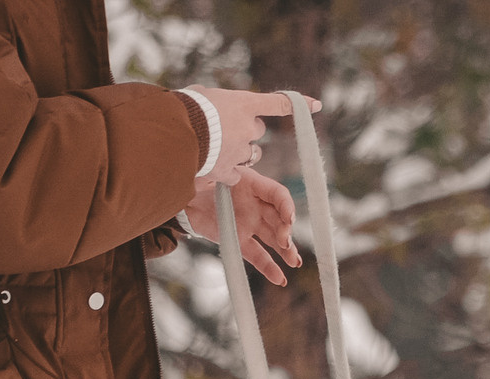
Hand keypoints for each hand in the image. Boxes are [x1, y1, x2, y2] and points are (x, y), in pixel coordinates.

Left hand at [183, 168, 300, 284]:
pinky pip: (256, 254)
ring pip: (272, 238)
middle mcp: (255, 204)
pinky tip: (279, 279)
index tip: (289, 218)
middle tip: (284, 242)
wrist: (182, 195)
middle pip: (278, 218)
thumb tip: (229, 170)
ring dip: (285, 251)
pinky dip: (267, 267)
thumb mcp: (209, 169)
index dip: (286, 205)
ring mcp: (249, 223)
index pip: (277, 194)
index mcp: (251, 183)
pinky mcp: (239, 240)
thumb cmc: (196, 176)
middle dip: (284, 231)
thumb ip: (222, 171)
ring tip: (294, 262)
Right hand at [191, 88, 321, 185]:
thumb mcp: (198, 94)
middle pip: (258, 130)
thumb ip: (214, 101)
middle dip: (246, 130)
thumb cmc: (182, 108)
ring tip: (219, 148)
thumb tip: (212, 104)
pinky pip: (235, 173)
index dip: (298, 104)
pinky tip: (214, 167)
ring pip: (251, 154)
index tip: (316, 105)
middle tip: (225, 127)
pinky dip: (227, 172)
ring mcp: (239, 151)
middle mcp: (247, 127)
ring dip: (240, 151)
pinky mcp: (228, 170)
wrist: (173, 133)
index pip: (277, 102)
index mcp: (243, 103)